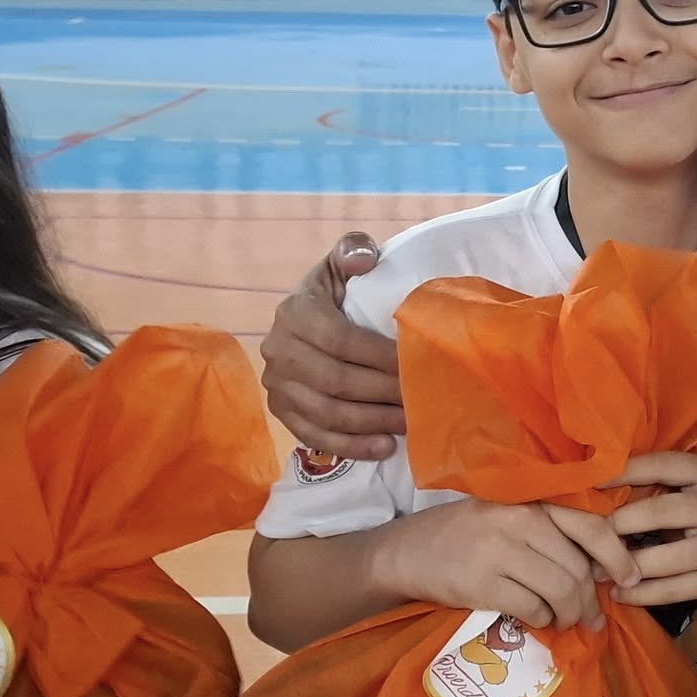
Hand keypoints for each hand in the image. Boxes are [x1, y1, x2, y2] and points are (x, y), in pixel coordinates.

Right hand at [260, 231, 403, 460]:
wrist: (310, 318)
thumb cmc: (337, 290)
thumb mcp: (342, 262)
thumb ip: (353, 249)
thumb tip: (364, 258)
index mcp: (294, 312)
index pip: (340, 340)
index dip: (380, 356)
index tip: (415, 363)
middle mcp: (278, 350)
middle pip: (336, 381)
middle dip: (382, 393)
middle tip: (420, 398)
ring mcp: (276, 385)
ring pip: (327, 413)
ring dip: (372, 422)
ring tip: (409, 424)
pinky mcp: (281, 412)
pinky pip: (314, 435)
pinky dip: (351, 445)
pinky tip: (384, 447)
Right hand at [370, 496, 643, 630]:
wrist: (406, 552)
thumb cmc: (465, 533)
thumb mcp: (509, 516)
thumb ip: (551, 532)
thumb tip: (602, 567)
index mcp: (531, 500)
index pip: (590, 526)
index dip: (618, 556)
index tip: (631, 579)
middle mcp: (518, 521)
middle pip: (577, 568)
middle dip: (591, 600)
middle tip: (593, 617)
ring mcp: (499, 552)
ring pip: (559, 591)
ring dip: (569, 615)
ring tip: (566, 621)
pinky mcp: (482, 584)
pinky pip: (532, 609)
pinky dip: (542, 620)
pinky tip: (537, 619)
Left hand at [603, 452, 696, 608]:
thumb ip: (661, 485)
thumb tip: (597, 485)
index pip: (661, 465)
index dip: (621, 472)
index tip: (588, 481)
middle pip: (655, 512)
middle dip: (614, 526)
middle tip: (586, 536)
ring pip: (658, 559)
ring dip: (620, 566)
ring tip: (595, 570)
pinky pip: (668, 590)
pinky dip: (637, 594)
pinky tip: (619, 593)